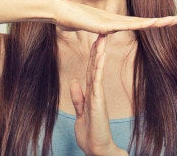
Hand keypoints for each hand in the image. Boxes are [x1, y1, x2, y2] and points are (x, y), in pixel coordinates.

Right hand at [52, 0, 176, 33]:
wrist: (55, 10)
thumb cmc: (66, 18)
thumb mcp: (83, 27)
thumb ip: (91, 29)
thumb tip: (93, 31)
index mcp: (111, 22)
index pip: (136, 24)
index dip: (151, 23)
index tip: (166, 22)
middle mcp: (113, 20)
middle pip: (141, 21)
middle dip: (160, 21)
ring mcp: (108, 21)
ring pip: (136, 22)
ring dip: (154, 22)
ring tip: (170, 22)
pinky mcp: (101, 24)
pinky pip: (122, 26)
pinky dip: (136, 24)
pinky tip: (148, 24)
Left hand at [70, 34, 127, 155]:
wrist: (97, 149)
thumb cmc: (91, 135)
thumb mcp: (80, 114)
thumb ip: (78, 99)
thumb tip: (74, 83)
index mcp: (91, 94)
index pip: (91, 70)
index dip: (92, 56)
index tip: (95, 41)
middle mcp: (96, 92)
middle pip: (96, 66)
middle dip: (98, 50)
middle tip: (101, 32)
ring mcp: (98, 95)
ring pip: (98, 70)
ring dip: (99, 54)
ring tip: (102, 38)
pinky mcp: (98, 101)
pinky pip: (98, 80)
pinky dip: (98, 67)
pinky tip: (100, 56)